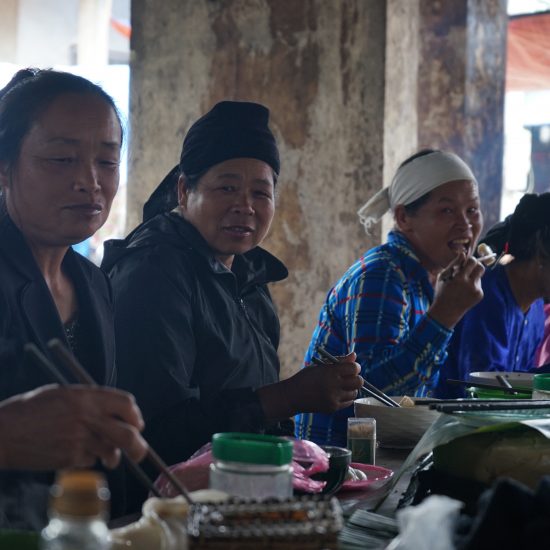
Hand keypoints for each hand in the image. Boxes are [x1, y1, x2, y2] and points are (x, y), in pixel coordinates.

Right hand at [0, 385, 147, 469]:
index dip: (135, 415)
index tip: (136, 423)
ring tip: (109, 456)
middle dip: (138, 446)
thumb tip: (114, 411)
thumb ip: (89, 400)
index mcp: (85, 396)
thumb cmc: (29, 410)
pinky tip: (74, 452)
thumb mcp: (61, 394)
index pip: (125, 404)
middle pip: (127, 434)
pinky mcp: (69, 458)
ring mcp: (78, 439)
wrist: (2, 433)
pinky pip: (90, 461)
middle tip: (140, 451)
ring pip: (110, 451)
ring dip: (112, 455)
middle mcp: (86, 417)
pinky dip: (88, 459)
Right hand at [257, 353, 362, 418]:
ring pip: (355, 392)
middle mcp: (333, 386)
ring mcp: (334, 398)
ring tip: (342, 385)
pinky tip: (338, 393)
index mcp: (330, 372)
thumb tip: (354, 355)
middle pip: (358, 381)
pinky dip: (346, 397)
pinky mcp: (333, 408)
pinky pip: (349, 402)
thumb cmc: (306, 377)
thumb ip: (338, 360)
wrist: (293, 396)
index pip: (353, 368)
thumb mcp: (320, 365)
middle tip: (349, 376)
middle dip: (356, 377)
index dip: (355, 366)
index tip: (351, 367)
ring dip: (351, 388)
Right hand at [429, 252, 484, 328]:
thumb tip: (463, 254)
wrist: (447, 311)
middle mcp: (470, 284)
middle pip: (481, 267)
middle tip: (469, 269)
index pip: (472, 261)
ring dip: (474, 276)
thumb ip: (454, 264)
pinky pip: (478, 285)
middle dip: (476, 265)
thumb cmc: (442, 291)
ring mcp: (476, 290)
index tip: (466, 262)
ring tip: (464, 283)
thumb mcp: (443, 276)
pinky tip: (465, 292)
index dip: (470, 260)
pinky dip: (473, 285)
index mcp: (459, 278)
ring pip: (480, 276)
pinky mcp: (480, 295)